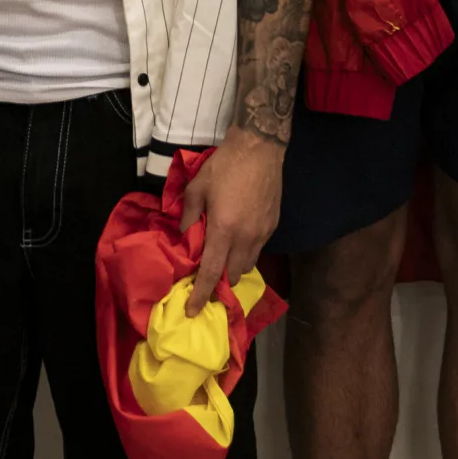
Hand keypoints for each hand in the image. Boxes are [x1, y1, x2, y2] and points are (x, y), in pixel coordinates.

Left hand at [180, 130, 285, 315]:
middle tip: (206, 274)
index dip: (200, 294)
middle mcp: (246, 238)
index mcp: (224, 230)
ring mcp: (263, 233)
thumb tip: (184, 236)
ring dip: (234, 268)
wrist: (259, 148)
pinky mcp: (273, 226)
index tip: (192, 310)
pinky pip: (258, 250)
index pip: (211, 273)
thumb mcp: (197, 188)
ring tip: (223, 257)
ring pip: (248, 265)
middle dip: (219, 281)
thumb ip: (188, 216)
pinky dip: (246, 252)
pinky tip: (238, 239)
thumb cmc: (225, 166)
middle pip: (233, 276)